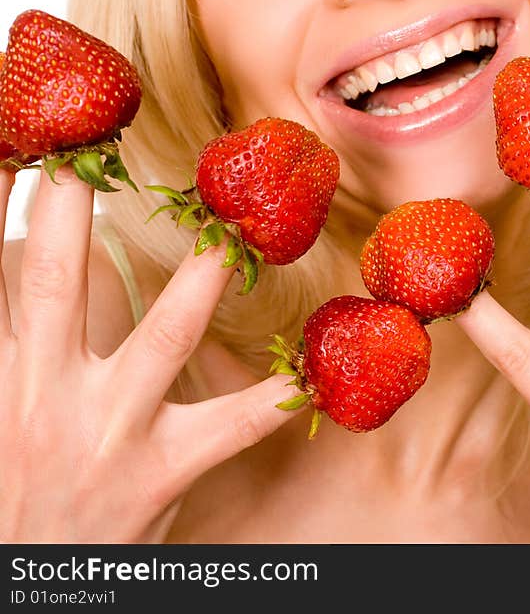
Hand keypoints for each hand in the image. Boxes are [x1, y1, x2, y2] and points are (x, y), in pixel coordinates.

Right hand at [0, 166, 298, 541]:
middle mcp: (42, 391)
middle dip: (67, 206)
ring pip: (163, 336)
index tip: (21, 142)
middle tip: (98, 139)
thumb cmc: (9, 491)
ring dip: (203, 277)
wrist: (23, 581)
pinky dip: (276, 399)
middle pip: (52, 280)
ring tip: (238, 228)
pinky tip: (319, 373)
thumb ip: (6, 346)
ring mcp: (107, 431)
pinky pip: (232, 427)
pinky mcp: (159, 473)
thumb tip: (3, 270)